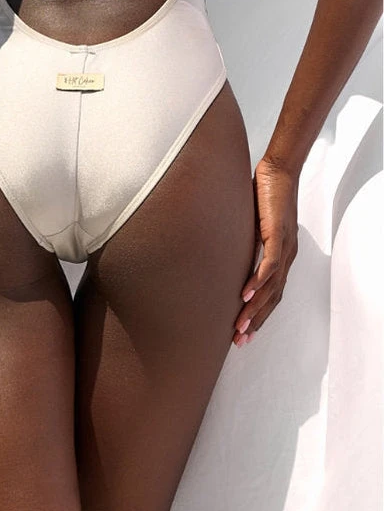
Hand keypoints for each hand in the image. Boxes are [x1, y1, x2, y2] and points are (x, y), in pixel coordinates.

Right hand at [233, 156, 298, 347]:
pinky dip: (258, 282)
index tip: (243, 333)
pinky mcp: (278, 234)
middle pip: (272, 298)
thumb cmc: (263, 192)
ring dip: (255, 308)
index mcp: (281, 255)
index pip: (271, 293)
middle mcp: (286, 256)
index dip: (259, 314)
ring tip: (239, 325)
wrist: (278, 169)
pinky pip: (269, 265)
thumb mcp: (250, 223)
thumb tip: (223, 251)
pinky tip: (245, 294)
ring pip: (271, 287)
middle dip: (256, 321)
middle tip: (239, 341)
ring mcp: (284, 246)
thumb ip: (244, 240)